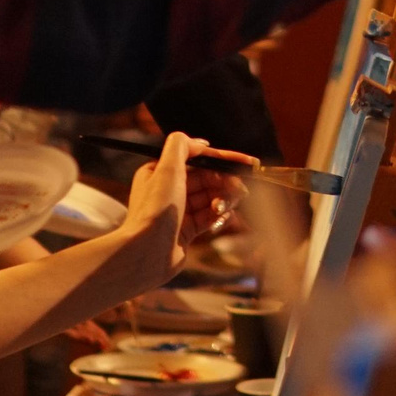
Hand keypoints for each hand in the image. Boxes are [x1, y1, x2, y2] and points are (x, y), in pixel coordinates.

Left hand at [108, 135, 237, 292]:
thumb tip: (202, 142)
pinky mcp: (186, 230)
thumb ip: (182, 146)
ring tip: (222, 207)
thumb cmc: (154, 211)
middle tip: (241, 189)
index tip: (248, 162)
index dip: (225, 159)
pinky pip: (209, 216)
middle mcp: (169, 190)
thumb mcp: (166, 169)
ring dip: (223, 199)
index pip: (199, 159)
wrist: (146, 253)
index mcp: (161, 172)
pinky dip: (218, 215)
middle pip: (208, 178)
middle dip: (226, 181)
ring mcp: (179, 211)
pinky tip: (220, 217)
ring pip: (211, 197)